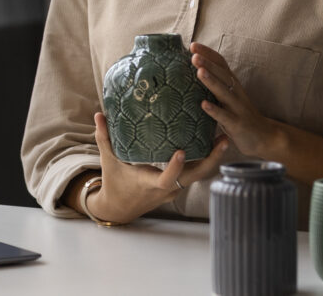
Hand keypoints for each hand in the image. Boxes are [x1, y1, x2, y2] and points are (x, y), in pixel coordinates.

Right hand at [85, 112, 228, 223]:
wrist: (120, 208)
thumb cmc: (114, 183)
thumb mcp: (108, 160)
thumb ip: (104, 138)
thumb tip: (99, 114)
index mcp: (149, 183)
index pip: (166, 178)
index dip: (175, 167)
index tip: (181, 151)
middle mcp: (167, 187)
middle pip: (195, 176)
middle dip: (211, 159)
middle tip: (223, 139)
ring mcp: (175, 187)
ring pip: (199, 174)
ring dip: (212, 157)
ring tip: (223, 135)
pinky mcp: (178, 184)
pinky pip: (195, 172)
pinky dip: (204, 158)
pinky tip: (211, 141)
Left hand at [191, 42, 275, 156]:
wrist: (265, 136)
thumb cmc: (240, 114)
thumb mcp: (228, 96)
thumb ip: (216, 84)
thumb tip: (195, 71)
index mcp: (233, 84)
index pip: (221, 64)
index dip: (208, 53)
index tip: (193, 45)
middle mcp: (235, 92)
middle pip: (222, 74)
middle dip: (208, 63)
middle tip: (193, 54)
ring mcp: (237, 108)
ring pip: (223, 92)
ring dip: (211, 81)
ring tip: (199, 71)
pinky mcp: (237, 124)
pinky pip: (224, 116)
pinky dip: (214, 110)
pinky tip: (203, 104)